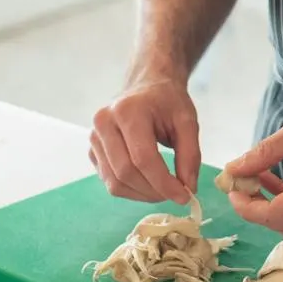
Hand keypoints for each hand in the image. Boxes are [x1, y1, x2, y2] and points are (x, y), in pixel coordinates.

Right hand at [89, 76, 200, 204]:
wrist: (147, 85)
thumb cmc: (167, 101)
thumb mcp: (187, 121)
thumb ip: (190, 154)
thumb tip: (188, 188)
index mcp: (128, 111)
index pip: (143, 158)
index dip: (164, 182)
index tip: (184, 196)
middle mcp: (104, 123)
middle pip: (126, 172)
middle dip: (154, 191)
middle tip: (176, 195)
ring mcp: (94, 138)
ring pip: (114, 182)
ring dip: (142, 194)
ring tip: (164, 190)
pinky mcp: (92, 151)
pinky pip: (109, 180)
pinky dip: (131, 190)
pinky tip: (149, 184)